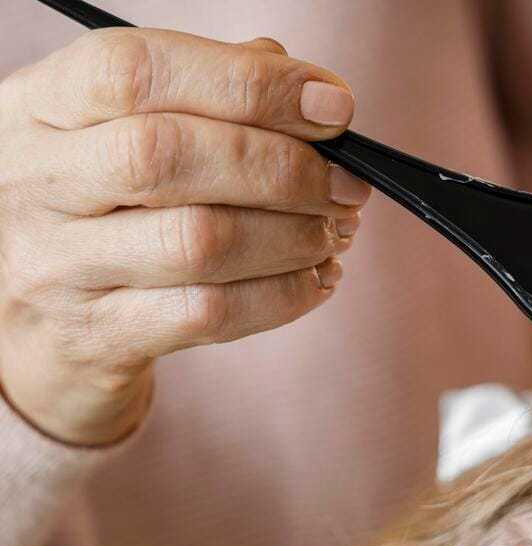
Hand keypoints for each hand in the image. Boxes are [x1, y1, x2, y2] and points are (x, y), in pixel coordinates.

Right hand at [0, 29, 370, 444]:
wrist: (30, 331)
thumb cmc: (99, 211)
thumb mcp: (116, 135)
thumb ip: (205, 96)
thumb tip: (313, 94)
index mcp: (40, 106)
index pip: (138, 70)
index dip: (250, 83)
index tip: (334, 106)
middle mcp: (36, 181)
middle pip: (170, 155)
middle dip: (286, 168)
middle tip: (349, 185)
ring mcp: (58, 267)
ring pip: (199, 242)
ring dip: (294, 236)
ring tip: (336, 232)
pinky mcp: (97, 337)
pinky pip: (209, 314)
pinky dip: (284, 295)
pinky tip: (316, 279)